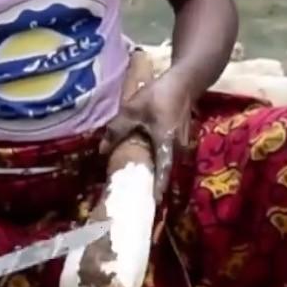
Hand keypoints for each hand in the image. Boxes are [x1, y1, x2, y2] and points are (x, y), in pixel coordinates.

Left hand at [103, 71, 193, 197]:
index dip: (157, 189)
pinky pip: (169, 157)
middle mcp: (177, 149)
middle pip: (165, 172)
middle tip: (139, 198)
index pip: (163, 172)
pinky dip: (160, 163)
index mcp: (166, 144)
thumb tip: (102, 151)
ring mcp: (182, 146)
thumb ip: (117, 130)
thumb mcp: (133, 110)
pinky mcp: (181, 141)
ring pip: (168, 165)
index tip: (151, 204)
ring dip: (157, 174)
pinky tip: (148, 164)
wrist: (184, 82)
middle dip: (153, 185)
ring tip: (142, 186)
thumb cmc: (159, 95)